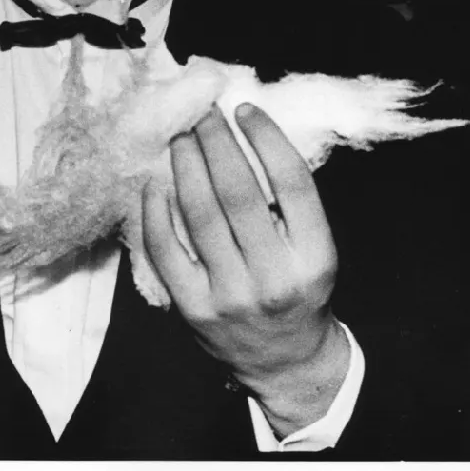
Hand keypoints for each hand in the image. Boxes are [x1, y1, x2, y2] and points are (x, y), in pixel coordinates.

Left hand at [142, 102, 349, 434]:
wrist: (285, 361)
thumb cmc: (297, 288)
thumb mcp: (314, 249)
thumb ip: (289, 203)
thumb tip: (245, 131)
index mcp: (314, 256)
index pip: (292, 184)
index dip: (266, 138)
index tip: (245, 109)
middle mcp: (275, 277)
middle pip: (239, 193)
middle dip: (216, 142)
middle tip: (201, 112)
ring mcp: (232, 295)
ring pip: (200, 215)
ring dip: (186, 166)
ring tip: (179, 137)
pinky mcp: (194, 308)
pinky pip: (166, 250)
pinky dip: (155, 211)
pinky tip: (155, 183)